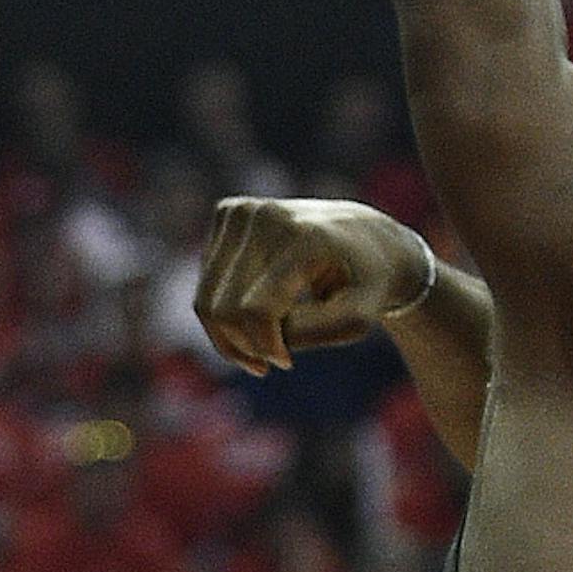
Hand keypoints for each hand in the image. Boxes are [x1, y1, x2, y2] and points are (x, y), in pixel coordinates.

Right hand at [197, 194, 431, 373]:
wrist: (366, 238)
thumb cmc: (366, 284)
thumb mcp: (360, 318)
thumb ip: (321, 330)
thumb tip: (272, 336)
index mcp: (304, 236)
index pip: (256, 310)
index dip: (265, 347)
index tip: (286, 362)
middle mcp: (266, 214)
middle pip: (223, 308)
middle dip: (245, 345)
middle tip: (275, 357)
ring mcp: (242, 209)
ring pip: (205, 301)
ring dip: (231, 335)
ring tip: (265, 342)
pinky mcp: (227, 213)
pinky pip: (206, 285)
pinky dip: (226, 311)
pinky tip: (256, 311)